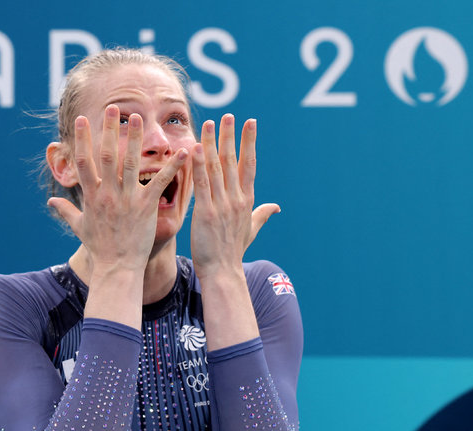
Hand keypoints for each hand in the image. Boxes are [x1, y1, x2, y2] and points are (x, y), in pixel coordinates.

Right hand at [48, 105, 188, 270]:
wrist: (117, 269)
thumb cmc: (100, 249)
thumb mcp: (79, 228)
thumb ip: (66, 211)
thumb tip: (50, 202)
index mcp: (92, 196)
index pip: (84, 161)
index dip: (82, 139)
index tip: (81, 120)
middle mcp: (108, 193)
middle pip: (107, 155)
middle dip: (109, 130)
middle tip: (113, 108)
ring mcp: (127, 199)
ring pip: (130, 163)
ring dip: (135, 139)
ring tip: (138, 118)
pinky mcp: (145, 207)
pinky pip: (159, 182)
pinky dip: (172, 166)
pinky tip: (182, 151)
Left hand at [190, 115, 279, 277]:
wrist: (223, 272)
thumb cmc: (233, 252)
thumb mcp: (251, 230)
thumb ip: (262, 214)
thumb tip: (276, 206)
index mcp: (247, 200)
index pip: (250, 165)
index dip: (249, 142)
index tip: (250, 123)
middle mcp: (237, 199)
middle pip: (234, 161)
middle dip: (231, 136)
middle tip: (229, 115)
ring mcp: (223, 205)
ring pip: (217, 168)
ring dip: (213, 144)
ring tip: (210, 123)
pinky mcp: (207, 213)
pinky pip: (202, 185)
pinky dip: (199, 166)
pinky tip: (195, 148)